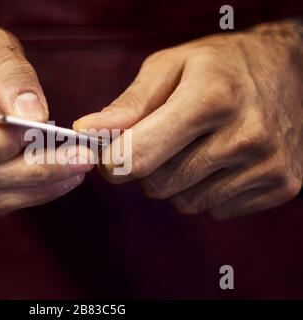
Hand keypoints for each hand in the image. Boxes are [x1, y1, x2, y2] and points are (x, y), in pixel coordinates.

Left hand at [74, 20, 302, 218]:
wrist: (291, 71)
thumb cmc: (220, 65)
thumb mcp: (170, 66)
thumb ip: (128, 103)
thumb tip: (87, 131)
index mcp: (211, 97)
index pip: (139, 156)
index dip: (112, 161)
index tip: (109, 155)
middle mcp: (245, 135)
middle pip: (158, 185)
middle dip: (145, 169)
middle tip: (158, 142)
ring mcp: (268, 164)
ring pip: (186, 203)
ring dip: (176, 182)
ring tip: (193, 147)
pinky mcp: (282, 185)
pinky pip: (216, 209)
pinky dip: (206, 190)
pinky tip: (219, 160)